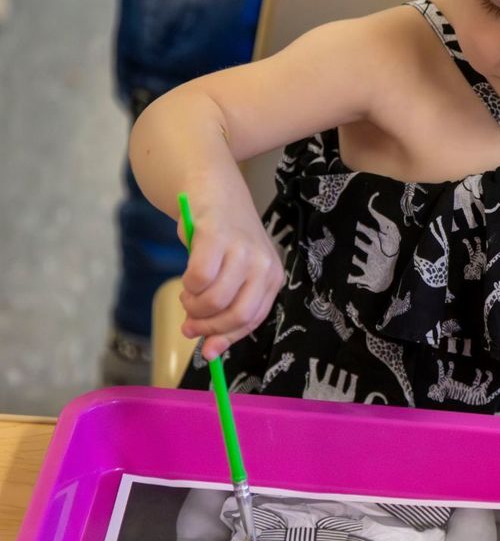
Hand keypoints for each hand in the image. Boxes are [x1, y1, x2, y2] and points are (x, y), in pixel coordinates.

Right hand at [177, 203, 283, 359]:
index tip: (205, 350)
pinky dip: (187, 285)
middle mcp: (263, 264)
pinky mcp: (217, 235)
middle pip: (238, 315)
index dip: (226, 338)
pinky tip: (186, 278)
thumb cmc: (223, 238)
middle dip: (207, 326)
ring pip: (216, 299)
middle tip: (189, 322)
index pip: (252, 320)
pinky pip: (199, 277)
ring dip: (193, 306)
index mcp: (271, 277)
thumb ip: (225, 309)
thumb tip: (209, 351)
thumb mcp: (232, 275)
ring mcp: (242, 249)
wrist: (213, 189)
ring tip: (187, 295)